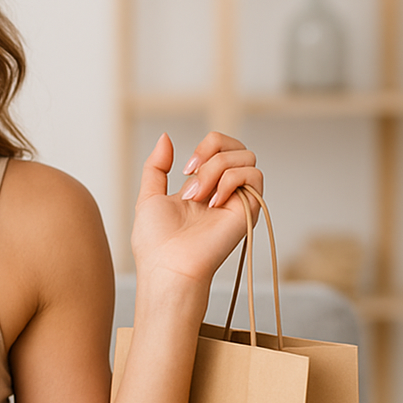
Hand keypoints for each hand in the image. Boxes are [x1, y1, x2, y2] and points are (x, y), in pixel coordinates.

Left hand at [131, 132, 262, 289]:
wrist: (167, 265)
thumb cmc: (156, 241)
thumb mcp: (149, 195)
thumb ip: (156, 166)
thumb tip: (166, 137)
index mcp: (203, 187)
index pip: (221, 147)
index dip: (206, 147)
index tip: (183, 169)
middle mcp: (224, 191)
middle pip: (236, 146)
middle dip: (210, 152)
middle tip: (190, 175)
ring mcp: (238, 199)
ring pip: (246, 157)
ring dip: (215, 170)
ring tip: (198, 196)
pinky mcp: (249, 209)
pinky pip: (253, 175)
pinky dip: (229, 180)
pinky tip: (213, 202)